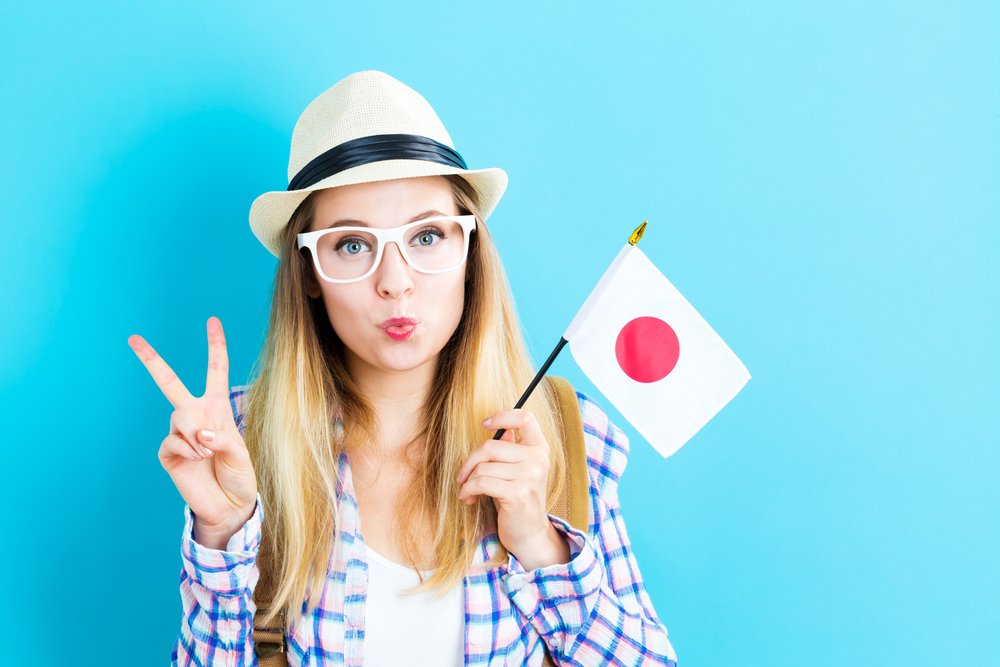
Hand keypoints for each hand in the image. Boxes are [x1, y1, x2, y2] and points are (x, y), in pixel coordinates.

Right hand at [127, 316, 257, 542]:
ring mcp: (179, 433)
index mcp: (218, 407)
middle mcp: (196, 415)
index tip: (212, 320)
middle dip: (151, 359)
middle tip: (133, 338)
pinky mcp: (169, 452)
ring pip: (180, 416)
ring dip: (196, 433)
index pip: (216, 371)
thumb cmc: (240, 476)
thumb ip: (223, 440)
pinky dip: (188, 449)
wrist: (229, 506)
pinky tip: (199, 459)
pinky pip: (173, 441)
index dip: (215, 346)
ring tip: (209, 453)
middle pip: (169, 382)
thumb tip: (200, 434)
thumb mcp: (242, 454)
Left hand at [455, 409, 567, 567]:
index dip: (503, 416)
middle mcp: (538, 460)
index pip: (525, 418)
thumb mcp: (517, 470)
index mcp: (540, 449)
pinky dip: (468, 490)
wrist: (529, 534)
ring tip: (467, 490)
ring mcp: (530, 476)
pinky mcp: (518, 493)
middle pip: (490, 445)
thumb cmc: (517, 499)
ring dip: (467, 480)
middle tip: (463, 475)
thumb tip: (497, 427)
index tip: (485, 424)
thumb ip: (511, 448)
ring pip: (483, 466)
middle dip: (470, 461)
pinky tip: (467, 498)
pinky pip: (481, 482)